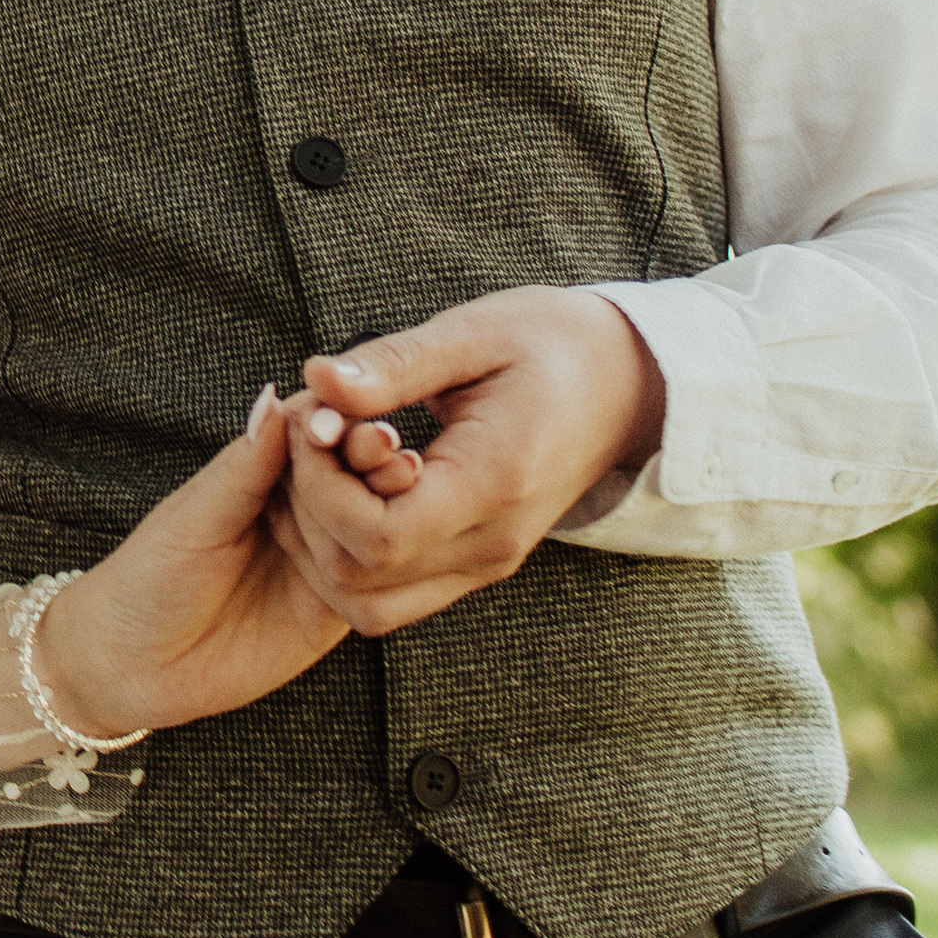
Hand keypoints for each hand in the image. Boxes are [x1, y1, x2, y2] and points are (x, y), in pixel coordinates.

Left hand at [36, 387, 413, 739]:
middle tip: (399, 460)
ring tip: (410, 497)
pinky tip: (414, 553)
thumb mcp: (195, 518)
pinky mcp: (336, 605)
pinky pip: (376, 582)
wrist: (133, 664)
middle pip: (355, 474)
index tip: (365, 422)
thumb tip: (275, 398)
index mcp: (262, 470)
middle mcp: (299, 508)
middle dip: (378, 464)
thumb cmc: (147, 579)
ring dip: (393, 510)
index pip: (315, 433)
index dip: (342, 424)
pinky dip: (396, 566)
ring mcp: (322, 555)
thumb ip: (243, 467)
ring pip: (373, 524)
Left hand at [268, 286, 664, 635]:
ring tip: (328, 466)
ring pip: (368, 604)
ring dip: (324, 544)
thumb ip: (391, 365)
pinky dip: (351, 555)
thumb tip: (316, 380)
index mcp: (494, 483)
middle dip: (310, 512)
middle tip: (313, 439)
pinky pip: (391, 594)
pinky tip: (349, 486)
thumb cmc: (550, 343)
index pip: (377, 536)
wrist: (627, 382)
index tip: (315, 424)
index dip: (320, 489)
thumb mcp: (471, 334)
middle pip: (358, 578)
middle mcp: (492, 543)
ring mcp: (486, 562)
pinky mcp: (478, 563)